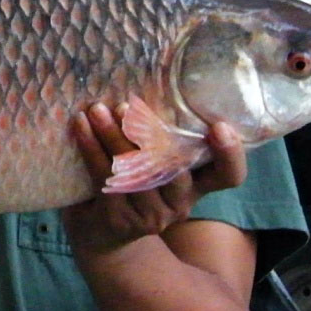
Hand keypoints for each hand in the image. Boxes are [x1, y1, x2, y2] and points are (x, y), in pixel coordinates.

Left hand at [62, 102, 246, 253]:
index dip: (230, 154)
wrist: (100, 233)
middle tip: (124, 105)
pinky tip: (80, 125)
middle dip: (148, 134)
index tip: (219, 126)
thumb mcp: (153, 161)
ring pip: (134, 172)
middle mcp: (179, 203)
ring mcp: (150, 216)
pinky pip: (104, 177)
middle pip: (172, 168)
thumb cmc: (130, 181)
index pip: (228, 176)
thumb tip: (145, 77)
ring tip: (96, 108)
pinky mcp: (120, 220)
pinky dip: (91, 147)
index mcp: (195, 185)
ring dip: (112, 135)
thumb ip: (158, 134)